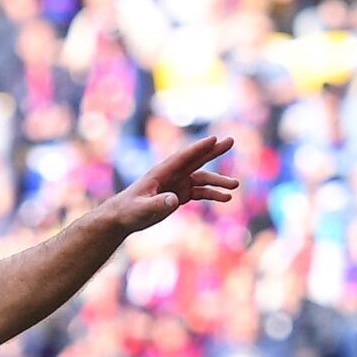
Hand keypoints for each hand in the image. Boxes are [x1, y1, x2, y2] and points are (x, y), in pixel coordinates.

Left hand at [104, 135, 238, 233]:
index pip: (182, 158)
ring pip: (201, 178)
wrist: (122, 218)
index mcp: (161, 173)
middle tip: (231, 141)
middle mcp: (171, 175)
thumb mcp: (142, 209)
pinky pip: (200, 192)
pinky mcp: (179, 195)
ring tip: (235, 185)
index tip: (213, 139)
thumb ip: (157, 204)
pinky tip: (226, 198)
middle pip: (195, 160)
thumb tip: (175, 200)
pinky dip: (212, 194)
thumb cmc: (128, 211)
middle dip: (213, 151)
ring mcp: (176, 184)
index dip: (197, 148)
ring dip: (218, 181)